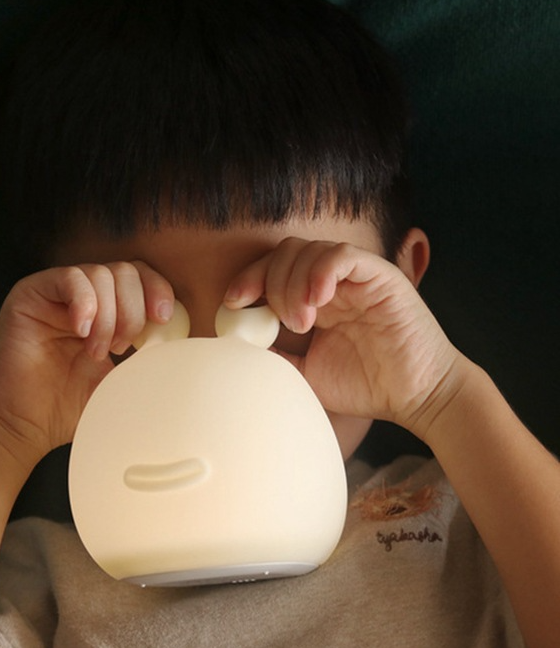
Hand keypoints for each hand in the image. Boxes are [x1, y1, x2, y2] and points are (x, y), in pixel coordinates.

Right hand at [0, 262, 173, 468]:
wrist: (23, 425)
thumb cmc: (68, 407)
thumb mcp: (121, 382)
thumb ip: (148, 362)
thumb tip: (186, 355)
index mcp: (108, 311)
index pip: (141, 278)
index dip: (158, 291)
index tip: (165, 319)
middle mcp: (84, 296)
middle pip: (126, 271)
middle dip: (134, 309)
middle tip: (124, 347)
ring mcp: (57, 293)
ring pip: (101, 274)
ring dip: (109, 315)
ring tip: (98, 351)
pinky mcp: (31, 294)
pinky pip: (70, 278)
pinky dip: (85, 303)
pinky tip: (82, 332)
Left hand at [224, 238, 461, 436]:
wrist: (415, 398)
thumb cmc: (365, 385)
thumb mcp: (304, 372)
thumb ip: (274, 354)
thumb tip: (236, 341)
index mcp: (314, 300)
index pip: (273, 269)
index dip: (249, 279)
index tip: (232, 302)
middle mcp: (333, 283)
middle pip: (285, 253)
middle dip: (268, 281)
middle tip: (277, 320)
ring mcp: (356, 277)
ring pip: (310, 250)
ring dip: (293, 283)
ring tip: (300, 322)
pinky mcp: (380, 277)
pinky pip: (343, 256)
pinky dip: (321, 272)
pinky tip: (316, 301)